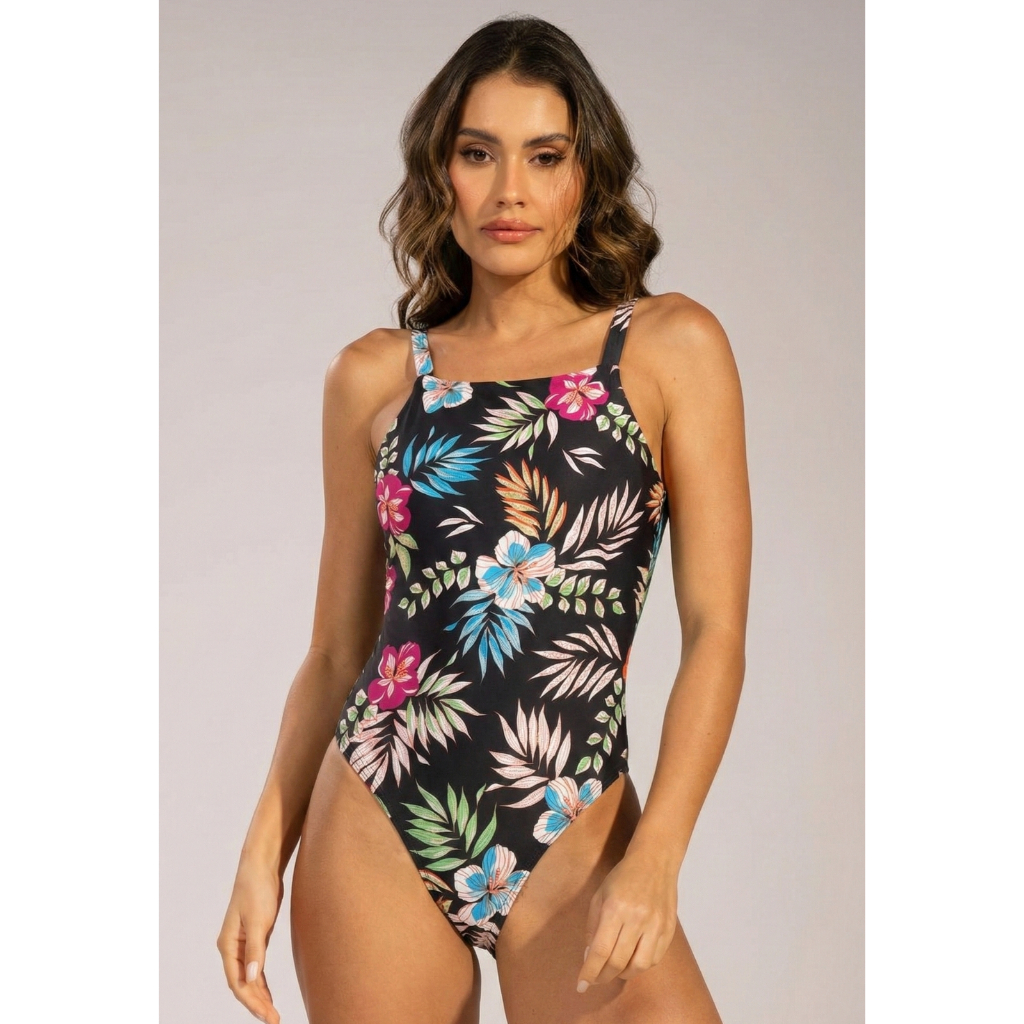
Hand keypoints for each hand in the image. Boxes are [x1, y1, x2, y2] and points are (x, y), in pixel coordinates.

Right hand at [217, 858, 283, 1022]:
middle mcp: (232, 947)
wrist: (261, 866)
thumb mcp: (258, 919)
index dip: (251, 1001)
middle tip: (273, 1019)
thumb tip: (253, 978)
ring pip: (249, 977)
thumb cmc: (257, 889)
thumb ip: (256, 949)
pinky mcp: (255, 937)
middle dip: (256, 1003)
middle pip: (242, 984)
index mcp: (228, 945)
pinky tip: (268, 994)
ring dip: (259, 996)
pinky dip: (262, 982)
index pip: (238, 982)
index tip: (267, 1015)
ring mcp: (243, 943)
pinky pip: (256, 967)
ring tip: (272, 1014)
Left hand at [576, 850, 678, 991]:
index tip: (581, 985)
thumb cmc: (622, 877)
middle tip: (595, 979)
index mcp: (615, 909)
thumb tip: (589, 957)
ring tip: (614, 970)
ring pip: (639, 966)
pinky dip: (641, 966)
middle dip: (603, 976)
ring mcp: (656, 925)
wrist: (654, 862)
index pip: (600, 950)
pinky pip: (654, 959)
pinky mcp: (669, 930)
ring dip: (623, 974)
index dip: (589, 971)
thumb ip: (592, 927)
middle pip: (618, 961)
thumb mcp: (599, 896)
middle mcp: (637, 919)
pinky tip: (632, 960)